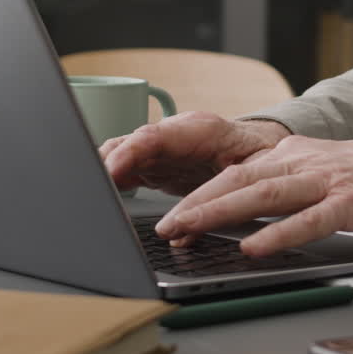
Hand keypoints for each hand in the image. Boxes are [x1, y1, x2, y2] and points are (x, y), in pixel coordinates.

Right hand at [99, 112, 289, 195]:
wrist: (260, 149)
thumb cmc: (261, 156)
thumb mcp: (258, 171)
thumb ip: (229, 193)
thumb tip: (198, 223)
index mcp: (200, 130)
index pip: (155, 136)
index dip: (129, 153)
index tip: (110, 171)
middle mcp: (173, 136)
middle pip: (129, 145)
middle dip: (105, 164)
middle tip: (91, 189)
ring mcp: (161, 150)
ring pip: (122, 156)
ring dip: (105, 176)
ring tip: (92, 197)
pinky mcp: (154, 166)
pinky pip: (126, 171)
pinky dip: (112, 185)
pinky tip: (103, 200)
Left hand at [155, 135, 352, 256]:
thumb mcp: (327, 178)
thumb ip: (290, 194)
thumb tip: (250, 220)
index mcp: (296, 155)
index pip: (236, 173)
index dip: (199, 195)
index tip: (171, 218)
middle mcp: (306, 161)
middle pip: (239, 179)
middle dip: (196, 203)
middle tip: (165, 227)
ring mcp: (329, 180)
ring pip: (264, 193)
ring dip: (221, 213)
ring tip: (191, 230)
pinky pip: (309, 219)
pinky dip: (278, 233)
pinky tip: (253, 247)